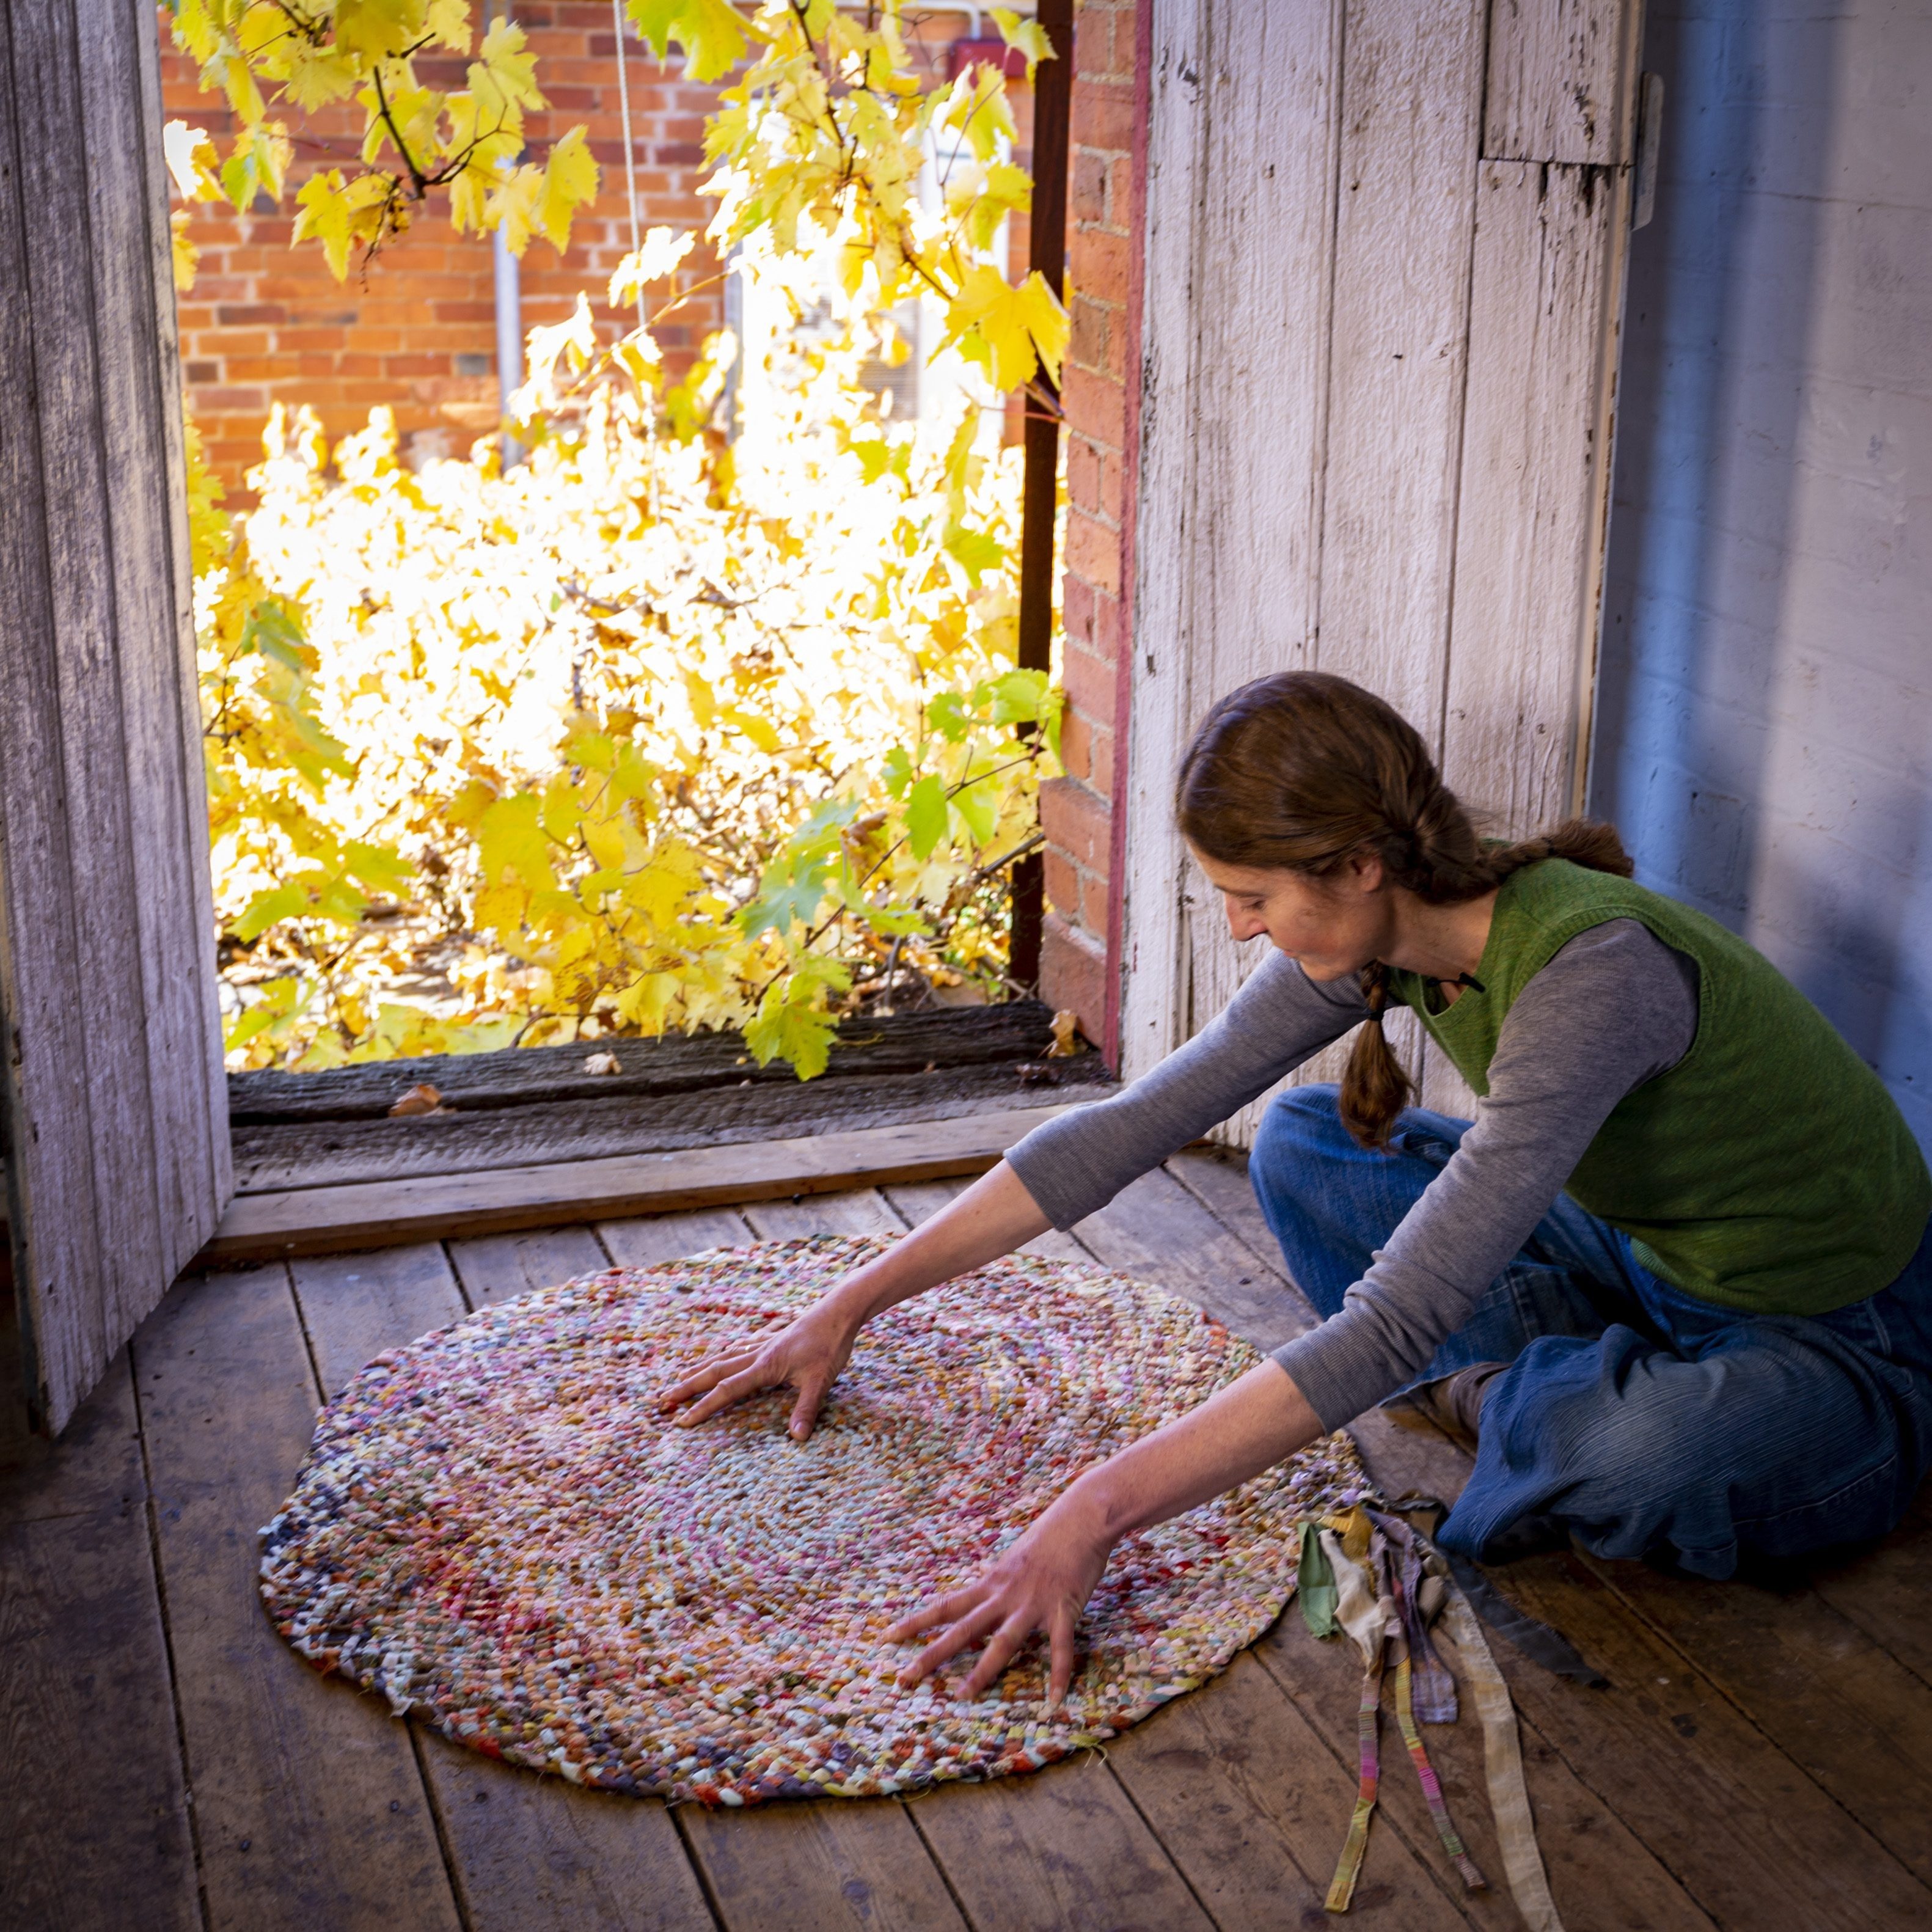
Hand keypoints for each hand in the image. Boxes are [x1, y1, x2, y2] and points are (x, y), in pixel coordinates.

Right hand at [657, 1297, 858, 1440]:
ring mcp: (762, 1343)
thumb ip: (806, 1409)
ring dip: (700, 1368)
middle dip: (688, 1387)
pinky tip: (721, 1354)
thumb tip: (797, 1438)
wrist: (838, 1312)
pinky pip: (738, 1346)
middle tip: (663, 1400)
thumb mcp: (821, 1381)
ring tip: (679, 1376)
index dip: (704, 1407)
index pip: (727, 1390)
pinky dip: (723, 1352)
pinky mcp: (771, 1337)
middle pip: (714, 1371)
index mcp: (765, 1366)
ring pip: (723, 1356)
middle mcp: (757, 1353)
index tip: (683, 1421)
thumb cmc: (830, 1346)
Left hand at [887, 1488, 1113, 1705]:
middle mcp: (1005, 1595)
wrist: (1083, 1517)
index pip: (946, 1606)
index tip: (887, 1638)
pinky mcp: (1063, 1609)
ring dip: (982, 1671)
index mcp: (991, 1583)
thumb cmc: (1051, 1535)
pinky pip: (1061, 1648)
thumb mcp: (1015, 1560)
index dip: (916, 1622)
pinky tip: (1055, 1701)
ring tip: (962, 1697)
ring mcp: (1033, 1603)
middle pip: (962, 1629)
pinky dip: (1059, 1675)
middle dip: (931, 1655)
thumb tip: (986, 1597)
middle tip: (903, 1678)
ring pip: (1002, 1642)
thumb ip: (1000, 1583)